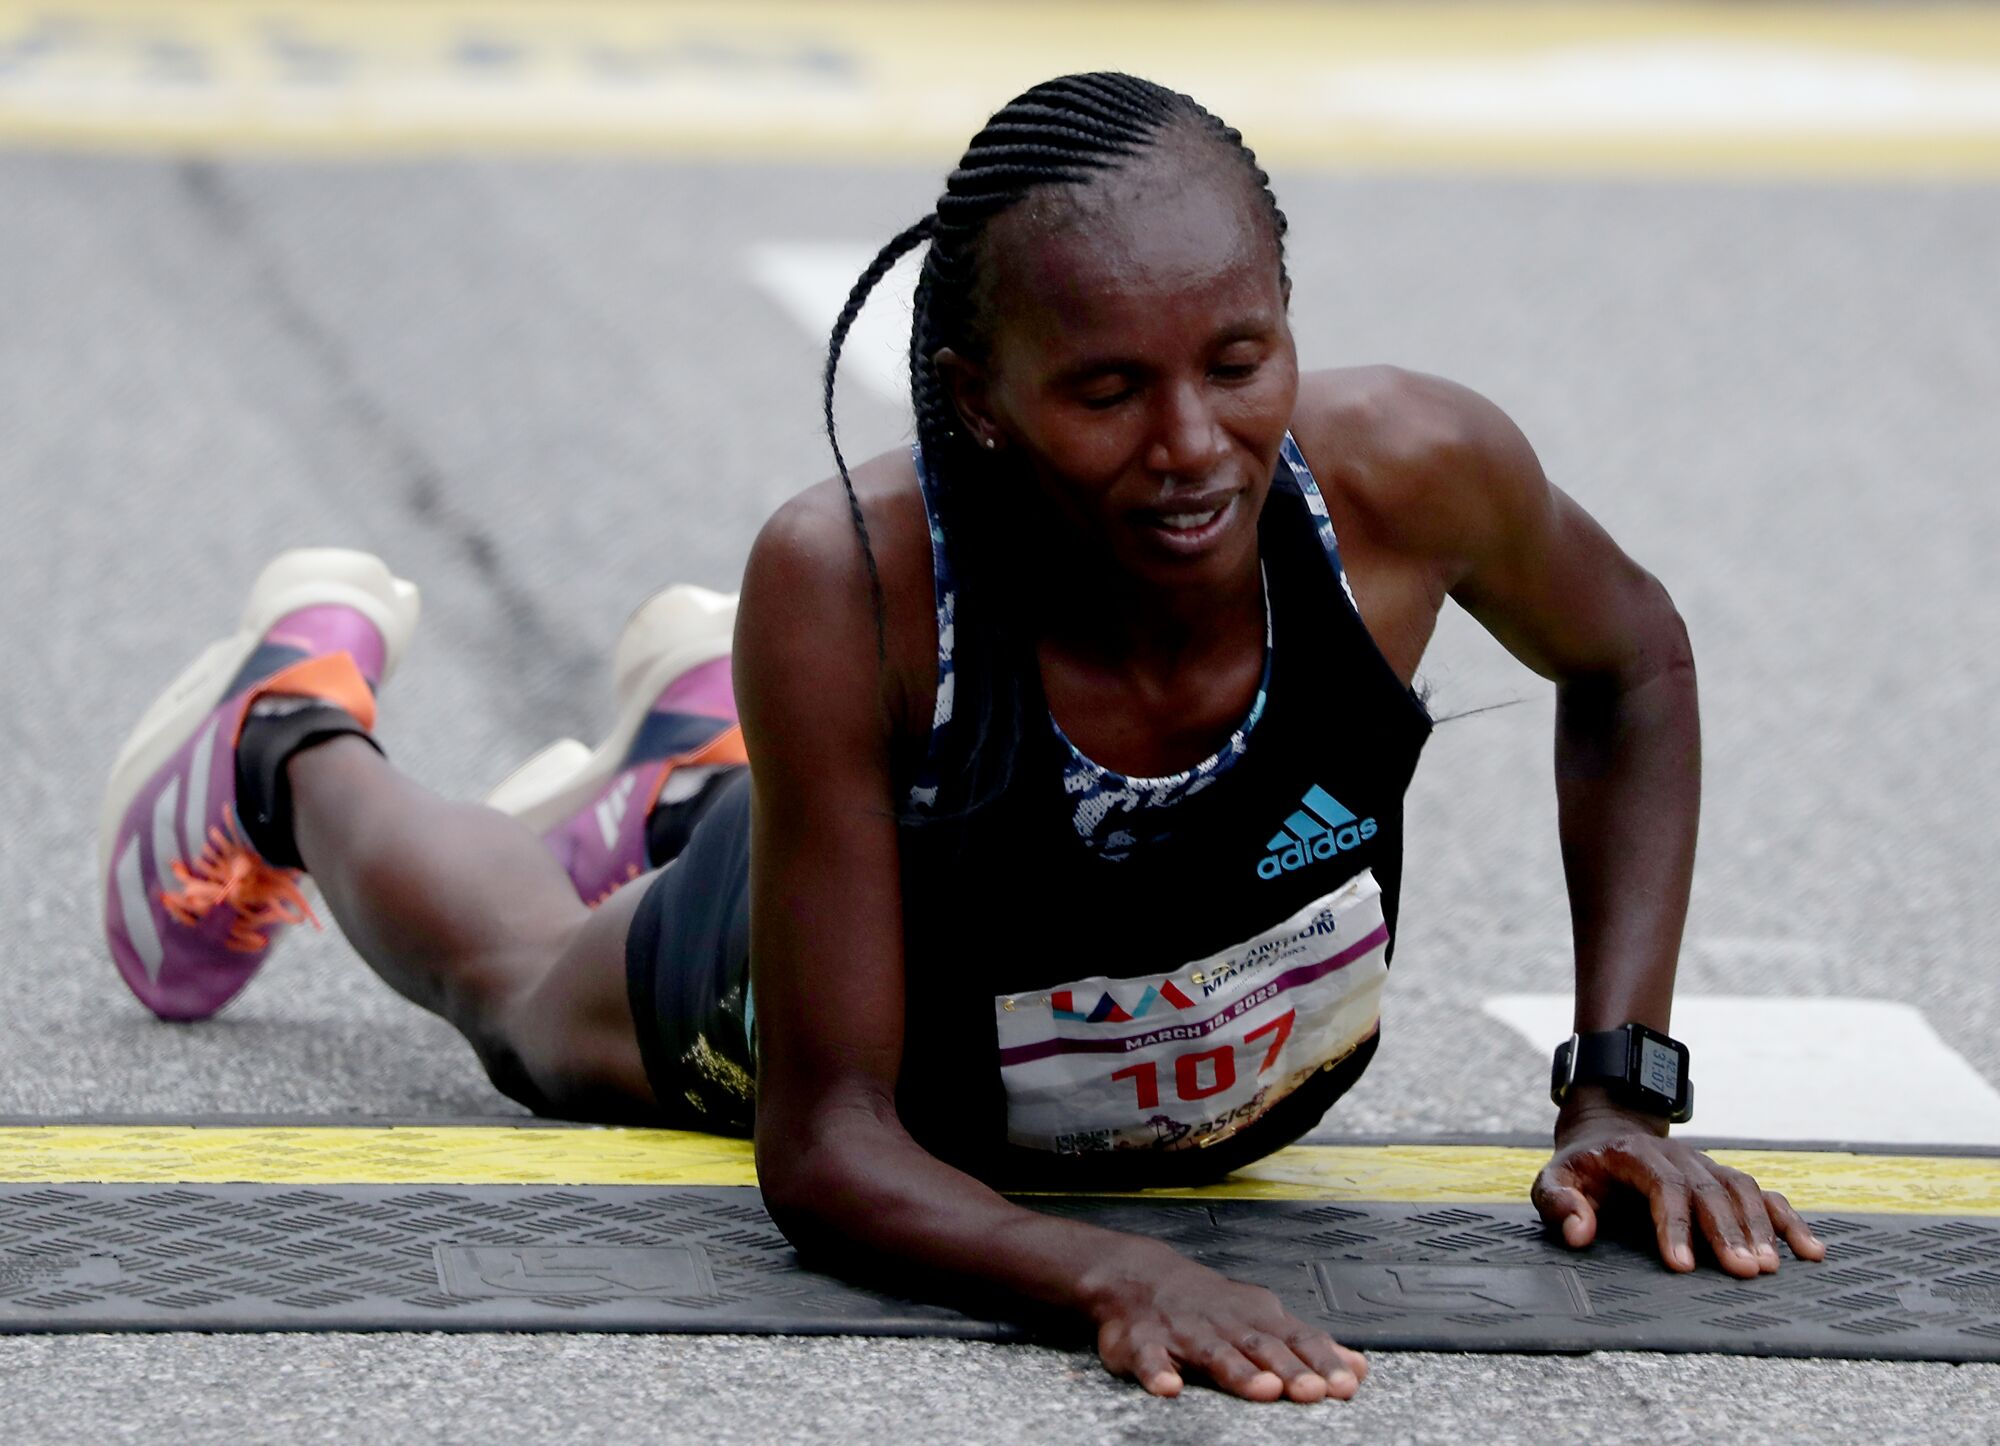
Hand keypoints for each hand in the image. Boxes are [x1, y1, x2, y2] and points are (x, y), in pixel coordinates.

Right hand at [1081, 1240, 1367, 1401]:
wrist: (1140, 1274)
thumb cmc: (1211, 1306)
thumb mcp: (1262, 1317)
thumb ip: (1308, 1345)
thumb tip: (1359, 1368)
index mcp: (1256, 1319)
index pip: (1297, 1340)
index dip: (1322, 1362)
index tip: (1346, 1384)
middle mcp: (1224, 1324)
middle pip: (1261, 1347)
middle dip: (1288, 1369)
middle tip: (1313, 1391)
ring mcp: (1183, 1332)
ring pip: (1214, 1352)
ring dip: (1238, 1370)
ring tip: (1261, 1389)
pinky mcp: (1142, 1343)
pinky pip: (1149, 1358)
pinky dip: (1157, 1371)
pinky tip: (1168, 1386)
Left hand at [1532, 1101, 1825, 1275]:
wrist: (1607, 1130)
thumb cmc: (1581, 1168)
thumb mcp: (1553, 1179)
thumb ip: (1559, 1203)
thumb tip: (1579, 1233)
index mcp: (1636, 1155)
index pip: (1663, 1187)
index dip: (1674, 1225)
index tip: (1681, 1265)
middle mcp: (1679, 1157)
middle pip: (1710, 1191)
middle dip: (1727, 1232)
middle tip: (1742, 1272)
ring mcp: (1706, 1165)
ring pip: (1741, 1190)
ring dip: (1760, 1228)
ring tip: (1768, 1268)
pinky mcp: (1724, 1178)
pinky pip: (1763, 1195)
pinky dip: (1789, 1221)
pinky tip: (1810, 1250)